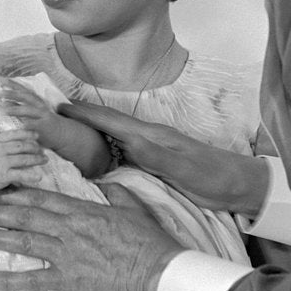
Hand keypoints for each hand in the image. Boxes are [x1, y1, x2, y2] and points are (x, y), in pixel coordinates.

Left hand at [0, 80, 64, 148]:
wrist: (62, 133)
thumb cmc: (43, 123)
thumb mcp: (32, 113)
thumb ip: (20, 107)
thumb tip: (3, 102)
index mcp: (36, 101)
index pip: (23, 90)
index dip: (13, 85)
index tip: (1, 80)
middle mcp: (39, 106)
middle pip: (25, 97)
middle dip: (13, 94)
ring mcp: (42, 116)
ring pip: (29, 110)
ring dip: (16, 109)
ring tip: (4, 110)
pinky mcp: (44, 127)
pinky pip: (36, 125)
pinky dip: (29, 125)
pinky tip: (21, 125)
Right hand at [0, 129, 45, 193]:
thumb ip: (5, 139)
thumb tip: (23, 135)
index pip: (15, 134)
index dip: (28, 134)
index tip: (37, 136)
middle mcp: (0, 150)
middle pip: (22, 146)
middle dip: (35, 147)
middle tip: (43, 150)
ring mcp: (2, 162)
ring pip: (24, 159)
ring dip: (37, 159)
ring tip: (45, 159)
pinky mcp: (4, 175)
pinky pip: (20, 174)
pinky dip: (31, 175)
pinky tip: (39, 176)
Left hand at [0, 183, 184, 290]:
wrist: (157, 272)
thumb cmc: (148, 240)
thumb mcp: (132, 207)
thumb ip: (113, 194)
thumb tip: (103, 187)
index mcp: (82, 211)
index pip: (41, 198)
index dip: (15, 191)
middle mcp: (68, 229)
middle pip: (24, 216)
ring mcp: (66, 255)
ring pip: (22, 242)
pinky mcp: (69, 280)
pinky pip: (34, 280)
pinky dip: (9, 280)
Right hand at [60, 100, 267, 215]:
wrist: (238, 184)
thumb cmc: (213, 177)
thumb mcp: (185, 169)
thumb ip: (157, 155)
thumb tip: (129, 139)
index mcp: (152, 136)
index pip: (111, 120)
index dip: (85, 113)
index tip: (58, 106)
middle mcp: (148, 138)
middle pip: (108, 123)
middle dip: (81, 116)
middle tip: (51, 114)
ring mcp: (152, 149)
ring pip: (113, 135)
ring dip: (89, 130)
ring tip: (64, 131)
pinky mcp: (155, 161)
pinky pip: (121, 150)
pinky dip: (103, 147)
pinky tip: (95, 154)